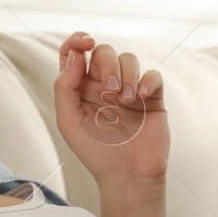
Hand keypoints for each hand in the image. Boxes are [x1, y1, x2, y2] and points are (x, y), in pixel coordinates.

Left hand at [53, 32, 169, 184]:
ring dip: (127, 75)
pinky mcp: (152, 98)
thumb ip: (64, 87)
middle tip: (110, 91)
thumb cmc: (96, 153)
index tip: (86, 42)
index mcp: (81, 89)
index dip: (77, 40)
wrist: (128, 176)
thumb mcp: (69, 122)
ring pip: (129, 59)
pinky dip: (147, 81)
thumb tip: (77, 55)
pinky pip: (152, 75)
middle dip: (108, 65)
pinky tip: (140, 98)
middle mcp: (104, 85)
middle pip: (104, 52)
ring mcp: (129, 90)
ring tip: (126, 101)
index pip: (75, 53)